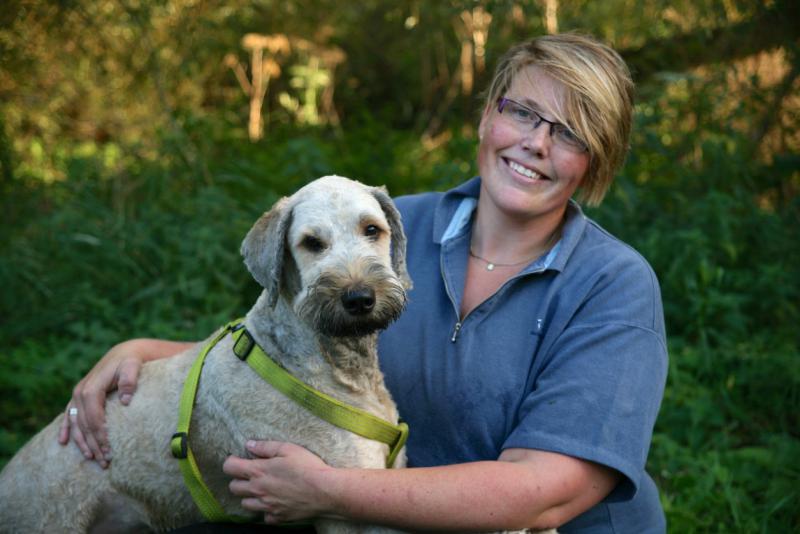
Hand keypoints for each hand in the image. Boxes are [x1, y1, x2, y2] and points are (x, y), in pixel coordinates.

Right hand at [57, 339, 145, 467]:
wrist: (124, 353)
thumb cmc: (130, 361)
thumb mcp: (133, 366)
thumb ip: (130, 380)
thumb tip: (125, 401)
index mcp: (92, 388)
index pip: (94, 418)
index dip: (100, 435)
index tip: (109, 450)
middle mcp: (80, 393)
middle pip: (85, 425)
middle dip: (94, 444)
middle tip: (105, 462)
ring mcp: (77, 396)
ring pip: (75, 424)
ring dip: (82, 443)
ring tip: (93, 458)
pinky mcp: (78, 398)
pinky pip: (68, 417)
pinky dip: (65, 430)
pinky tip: (63, 443)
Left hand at [224, 441, 334, 524]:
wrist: (325, 491)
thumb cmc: (308, 467)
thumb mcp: (288, 449)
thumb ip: (266, 447)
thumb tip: (249, 445)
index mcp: (259, 471)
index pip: (229, 468)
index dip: (231, 462)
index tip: (239, 460)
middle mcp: (259, 490)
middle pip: (234, 488)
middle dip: (239, 480)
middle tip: (251, 475)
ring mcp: (267, 506)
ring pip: (245, 505)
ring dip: (250, 496)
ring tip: (262, 489)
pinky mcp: (278, 517)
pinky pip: (264, 517)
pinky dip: (267, 510)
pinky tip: (276, 502)